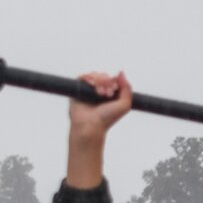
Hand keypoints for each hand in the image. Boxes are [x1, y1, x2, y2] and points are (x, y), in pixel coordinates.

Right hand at [66, 71, 132, 190]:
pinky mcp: (75, 92)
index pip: (113, 80)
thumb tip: (122, 73)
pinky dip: (88, 79)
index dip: (114, 82)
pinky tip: (94, 89)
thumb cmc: (106, 122)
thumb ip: (127, 89)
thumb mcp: (124, 106)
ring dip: (99, 81)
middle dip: (107, 81)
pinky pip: (81, 77)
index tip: (115, 90)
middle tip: (107, 92)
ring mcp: (86, 93)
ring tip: (101, 92)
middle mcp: (97, 93)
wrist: (90, 129)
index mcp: (109, 96)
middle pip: (104, 76)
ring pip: (94, 75)